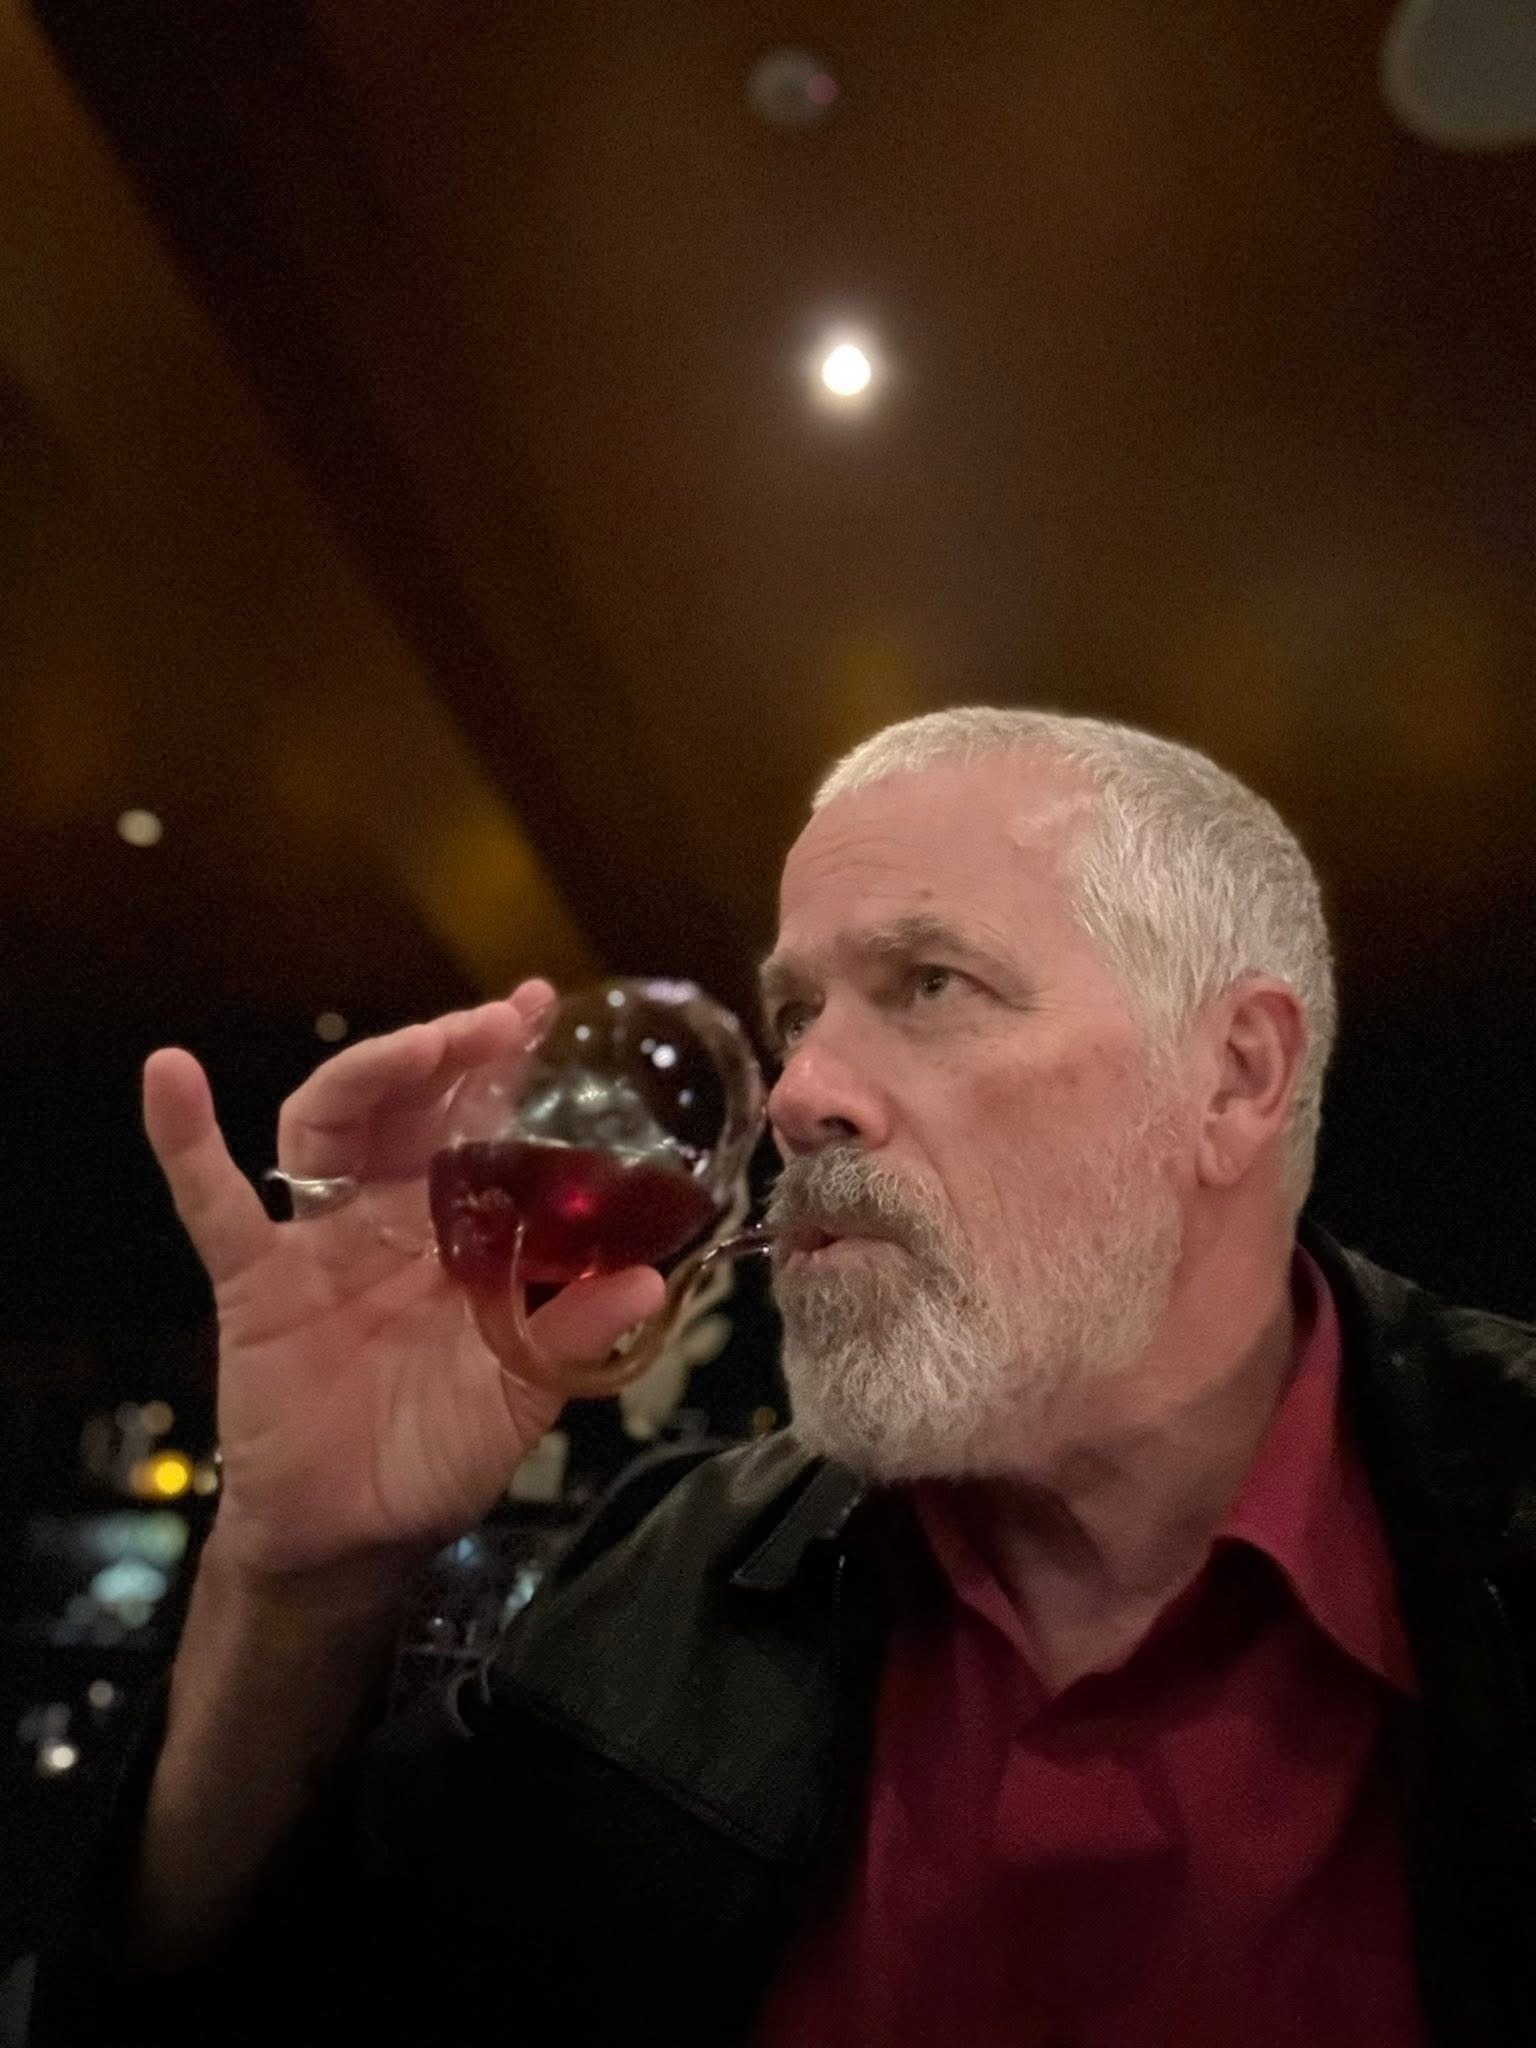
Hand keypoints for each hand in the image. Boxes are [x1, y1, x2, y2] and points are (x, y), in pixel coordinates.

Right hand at [144, 982, 664, 1578]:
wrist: (349, 1536)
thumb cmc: (436, 1455)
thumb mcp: (518, 1396)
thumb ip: (569, 1335)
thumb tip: (645, 1281)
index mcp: (459, 1231)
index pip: (480, 1126)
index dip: (505, 1067)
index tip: (539, 1007)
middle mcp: (389, 1216)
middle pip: (411, 1104)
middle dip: (452, 1051)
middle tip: (501, 1019)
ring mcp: (319, 1241)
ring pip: (331, 1126)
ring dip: (370, 1072)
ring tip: (418, 1044)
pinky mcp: (255, 1280)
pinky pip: (215, 1204)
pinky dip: (186, 1140)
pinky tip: (169, 1073)